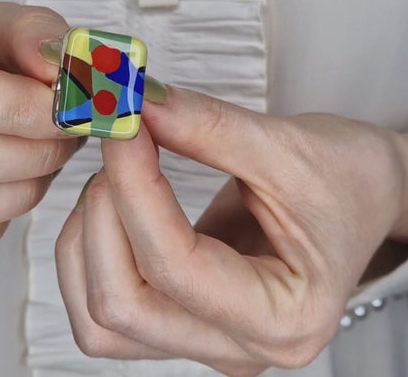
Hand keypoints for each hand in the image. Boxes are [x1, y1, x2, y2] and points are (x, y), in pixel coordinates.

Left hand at [55, 87, 407, 375]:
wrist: (363, 195)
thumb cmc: (347, 179)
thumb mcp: (286, 147)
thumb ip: (205, 127)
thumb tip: (137, 105)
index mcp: (282, 314)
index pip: (173, 265)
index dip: (134, 186)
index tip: (123, 126)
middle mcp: (237, 343)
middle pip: (121, 304)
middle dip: (105, 214)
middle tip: (118, 147)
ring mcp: (204, 335)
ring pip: (100, 317)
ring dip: (87, 238)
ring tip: (116, 176)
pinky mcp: (182, 314)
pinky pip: (106, 305)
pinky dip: (89, 253)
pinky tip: (112, 205)